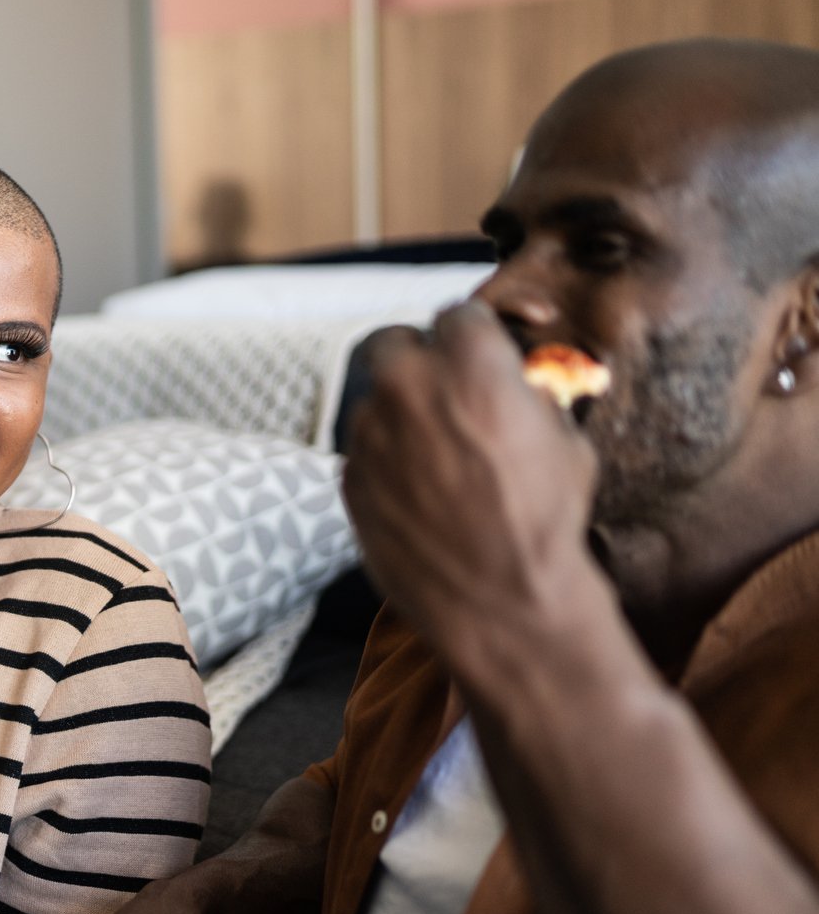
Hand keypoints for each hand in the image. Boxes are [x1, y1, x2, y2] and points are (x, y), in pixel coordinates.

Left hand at [343, 302, 600, 676]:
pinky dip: (385, 456)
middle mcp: (409, 386)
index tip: (479, 354)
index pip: (458, 315)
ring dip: (397, 411)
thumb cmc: (545, 518)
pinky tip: (418, 487)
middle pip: (393, 341)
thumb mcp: (564, 440)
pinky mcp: (348, 476)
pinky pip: (363, 448)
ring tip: (436, 450)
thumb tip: (516, 381)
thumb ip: (529, 394)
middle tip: (441, 386)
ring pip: (372, 398)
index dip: (473, 335)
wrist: (499, 598)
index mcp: (471, 364)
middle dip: (416, 357)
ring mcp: (369, 432)